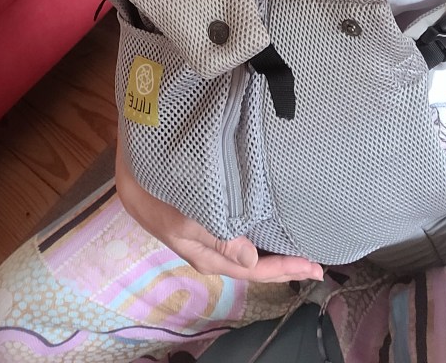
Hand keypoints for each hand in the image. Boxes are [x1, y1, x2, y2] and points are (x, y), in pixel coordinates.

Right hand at [115, 142, 322, 282]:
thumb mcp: (185, 216)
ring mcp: (209, 235)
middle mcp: (212, 250)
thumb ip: (218, 237)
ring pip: (248, 249)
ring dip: (272, 248)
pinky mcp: (207, 217)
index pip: (255, 269)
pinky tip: (269, 222)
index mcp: (210, 256)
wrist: (130, 176)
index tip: (316, 266)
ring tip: (297, 245)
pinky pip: (240, 232)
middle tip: (315, 261)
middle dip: (284, 264)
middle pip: (254, 264)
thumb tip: (251, 257)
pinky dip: (258, 232)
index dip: (286, 270)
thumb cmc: (158, 195)